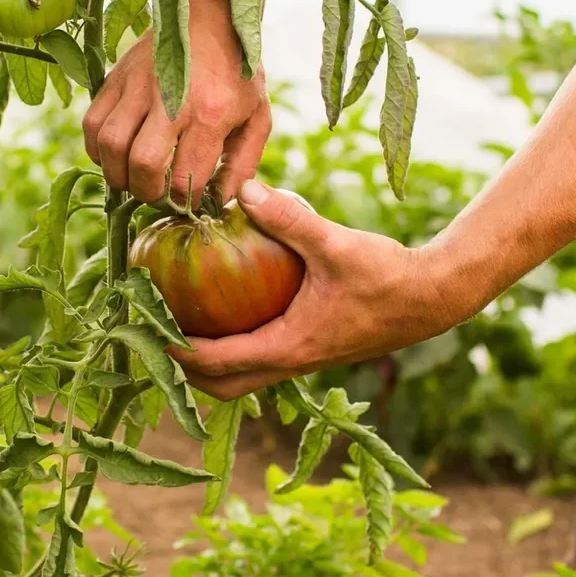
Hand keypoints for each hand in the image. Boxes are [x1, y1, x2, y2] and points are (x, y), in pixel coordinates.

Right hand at [83, 0, 270, 206]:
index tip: (187, 200)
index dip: (184, 201)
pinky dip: (96, 149)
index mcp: (210, 114)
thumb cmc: (237, 71)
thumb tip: (221, 200)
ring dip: (117, 173)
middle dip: (146, 192)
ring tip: (133, 178)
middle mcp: (170, 100)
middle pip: (141, 164)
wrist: (209, 14)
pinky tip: (115, 154)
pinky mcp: (116, 78)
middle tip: (155, 193)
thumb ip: (243, 164)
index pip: (186, 177)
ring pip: (109, 145)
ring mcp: (137, 86)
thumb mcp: (258, 116)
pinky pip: (91, 123)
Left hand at [170, 180, 467, 399]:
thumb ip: (290, 218)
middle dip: (182, 370)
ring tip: (178, 324)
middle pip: (221, 386)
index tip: (142, 327)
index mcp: (289, 347)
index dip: (173, 350)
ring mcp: (302, 359)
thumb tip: (242, 190)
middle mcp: (291, 362)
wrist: (434, 297)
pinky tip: (226, 306)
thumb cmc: (388, 275)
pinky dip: (234, 345)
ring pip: (241, 378)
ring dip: (207, 363)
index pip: (216, 363)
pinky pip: (260, 358)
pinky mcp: (311, 348)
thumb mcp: (336, 243)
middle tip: (151, 332)